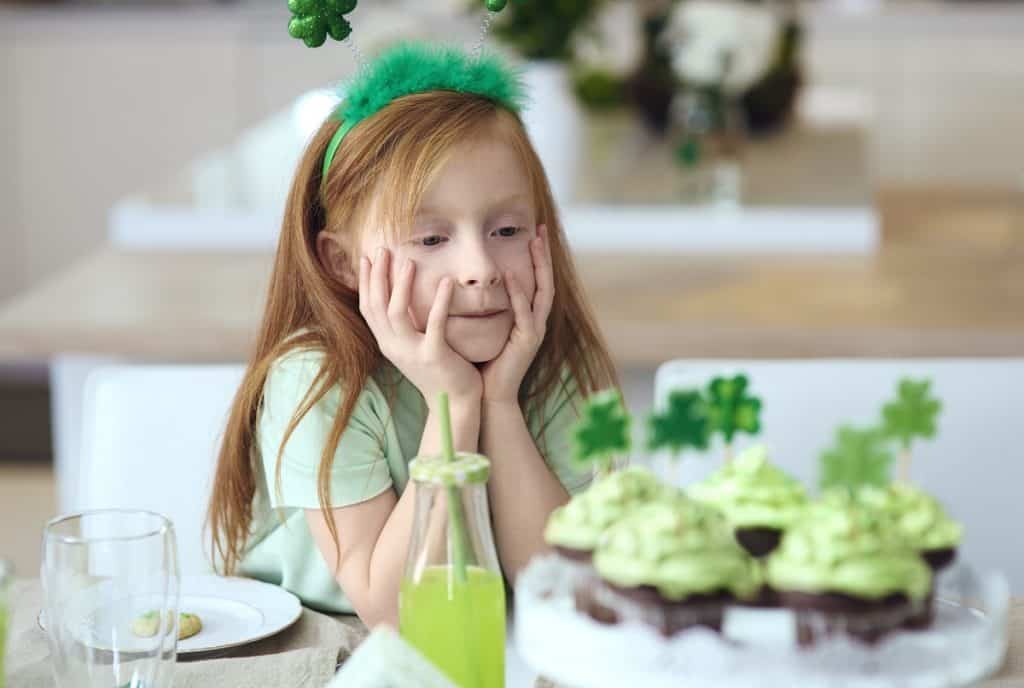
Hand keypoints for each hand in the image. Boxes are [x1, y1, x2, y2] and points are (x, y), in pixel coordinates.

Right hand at [359, 247, 481, 406]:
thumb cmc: (439, 370)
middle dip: (378, 275)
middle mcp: (393, 347)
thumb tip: (402, 297)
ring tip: (409, 261)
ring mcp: (411, 353)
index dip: (365, 282)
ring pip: (397, 313)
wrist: (454, 403)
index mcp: (387, 344)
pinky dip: (439, 301)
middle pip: (377, 306)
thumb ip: (406, 326)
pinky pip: (434, 323)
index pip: (368, 308)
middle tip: (383, 248)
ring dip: (401, 284)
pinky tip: (446, 281)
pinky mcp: (434, 356)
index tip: (368, 257)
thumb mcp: (414, 347)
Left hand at [480, 224, 554, 404]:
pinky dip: (519, 293)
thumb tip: (467, 282)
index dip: (537, 258)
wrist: (488, 394)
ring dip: (538, 266)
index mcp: (528, 318)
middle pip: (546, 280)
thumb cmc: (483, 362)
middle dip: (543, 255)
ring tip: (533, 243)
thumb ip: (485, 306)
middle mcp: (536, 321)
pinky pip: (525, 312)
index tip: (533, 233)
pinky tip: (513, 275)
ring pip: (542, 292)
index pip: (536, 281)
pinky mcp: (527, 341)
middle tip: (540, 230)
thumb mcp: (485, 327)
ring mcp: (535, 331)